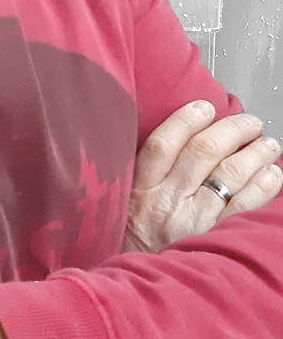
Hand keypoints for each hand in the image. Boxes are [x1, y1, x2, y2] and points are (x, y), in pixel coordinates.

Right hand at [122, 100, 282, 252]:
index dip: (185, 120)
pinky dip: (261, 188)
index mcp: (140, 188)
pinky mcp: (212, 240)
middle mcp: (167, 202)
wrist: (135, 284)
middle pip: (202, 154)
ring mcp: (193, 222)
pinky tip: (272, 174)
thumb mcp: (123, 201)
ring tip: (268, 143)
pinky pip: (243, 209)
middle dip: (231, 131)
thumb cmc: (130, 238)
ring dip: (254, 155)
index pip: (162, 144)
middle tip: (249, 122)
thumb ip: (144, 173)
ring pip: (228, 176)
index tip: (204, 107)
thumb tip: (178, 139)